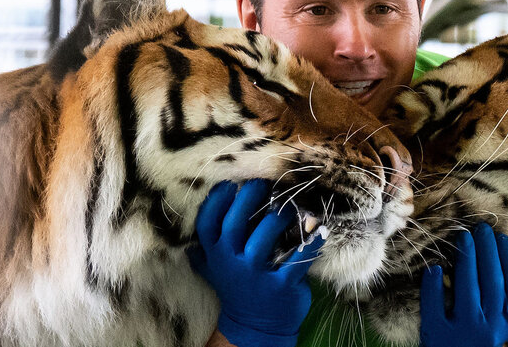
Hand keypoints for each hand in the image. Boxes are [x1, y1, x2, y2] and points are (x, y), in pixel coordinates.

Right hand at [187, 180, 323, 346]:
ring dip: (279, 217)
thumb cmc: (237, 287)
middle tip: (264, 182)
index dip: (216, 201)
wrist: (255, 326)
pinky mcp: (281, 285)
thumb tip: (190, 219)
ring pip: (264, 237)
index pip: (207, 223)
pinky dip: (310, 242)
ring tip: (290, 206)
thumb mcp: (214, 269)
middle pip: (235, 223)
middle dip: (249, 197)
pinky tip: (318, 229)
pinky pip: (297, 258)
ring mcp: (256, 275)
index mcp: (215, 255)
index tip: (230, 183)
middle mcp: (232, 263)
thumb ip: (204, 246)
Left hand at [419, 223, 507, 346]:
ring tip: (463, 237)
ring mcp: (465, 331)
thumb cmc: (483, 329)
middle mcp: (492, 327)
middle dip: (488, 250)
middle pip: (493, 282)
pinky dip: (434, 287)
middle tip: (481, 229)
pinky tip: (434, 268)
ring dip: (466, 260)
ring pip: (468, 289)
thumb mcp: (505, 318)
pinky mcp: (439, 334)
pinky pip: (436, 307)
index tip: (501, 238)